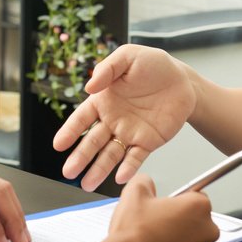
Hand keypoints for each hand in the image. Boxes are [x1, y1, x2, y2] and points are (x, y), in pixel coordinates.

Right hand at [51, 44, 196, 190]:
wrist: (183, 80)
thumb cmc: (153, 65)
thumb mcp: (128, 56)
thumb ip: (107, 69)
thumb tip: (89, 87)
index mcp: (103, 100)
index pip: (82, 119)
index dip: (70, 132)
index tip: (58, 145)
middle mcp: (112, 119)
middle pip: (92, 142)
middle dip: (80, 157)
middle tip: (69, 172)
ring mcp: (129, 132)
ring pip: (110, 154)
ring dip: (99, 169)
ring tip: (87, 184)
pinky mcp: (147, 142)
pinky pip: (135, 157)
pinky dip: (128, 167)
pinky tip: (120, 177)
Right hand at [103, 175, 217, 241]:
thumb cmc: (132, 235)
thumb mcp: (134, 193)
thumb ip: (145, 181)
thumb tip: (146, 183)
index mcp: (197, 207)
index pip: (197, 197)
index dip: (179, 201)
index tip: (168, 207)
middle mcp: (206, 232)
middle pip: (197, 222)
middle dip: (181, 222)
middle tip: (157, 225)